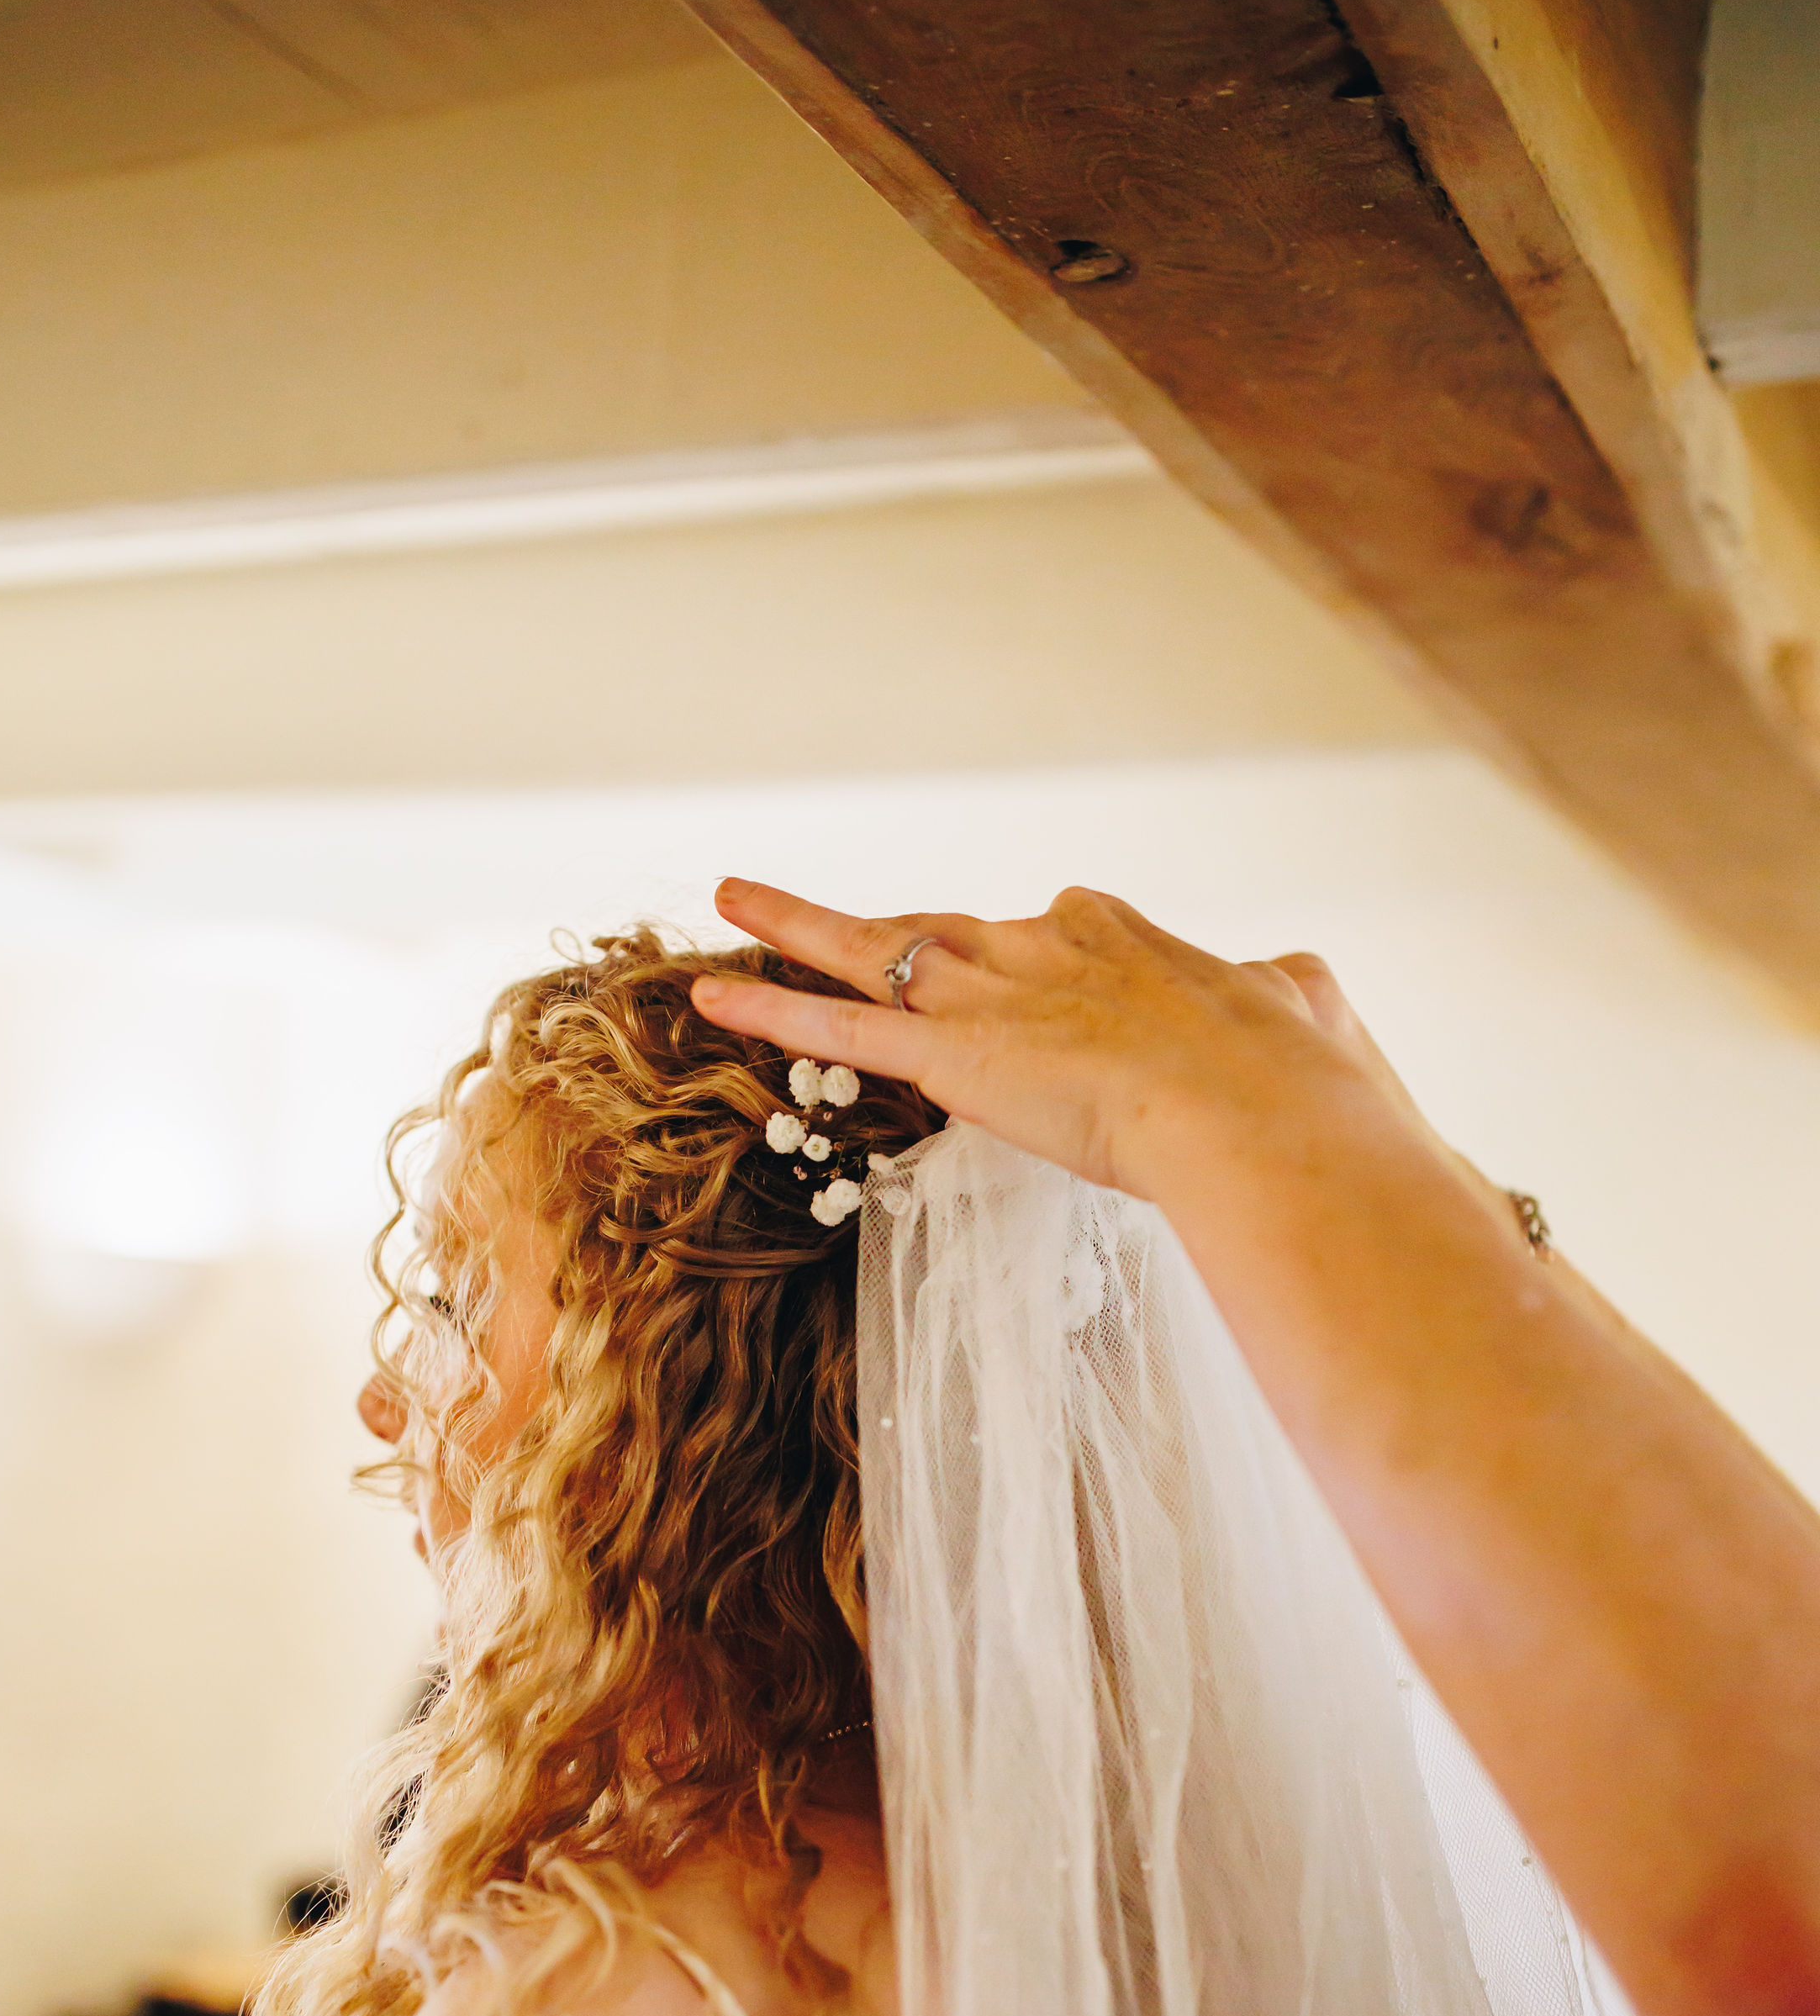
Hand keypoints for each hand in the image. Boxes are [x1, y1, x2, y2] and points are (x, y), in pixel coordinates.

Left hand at [692, 879, 1413, 1206]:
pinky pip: (838, 1028)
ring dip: (795, 927)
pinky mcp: (950, 1056)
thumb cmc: (1292, 1087)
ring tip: (734, 899)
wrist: (1259, 1116)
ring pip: (870, 953)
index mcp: (1125, 940)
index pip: (1058, 931)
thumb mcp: (1303, 1020)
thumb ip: (1289, 1000)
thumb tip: (1304, 989)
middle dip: (892, 926)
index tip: (1030, 977)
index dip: (1035, 958)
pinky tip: (710, 994)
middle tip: (830, 914)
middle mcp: (1044, 946)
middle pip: (946, 928)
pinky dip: (771, 1011)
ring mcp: (989, 997)